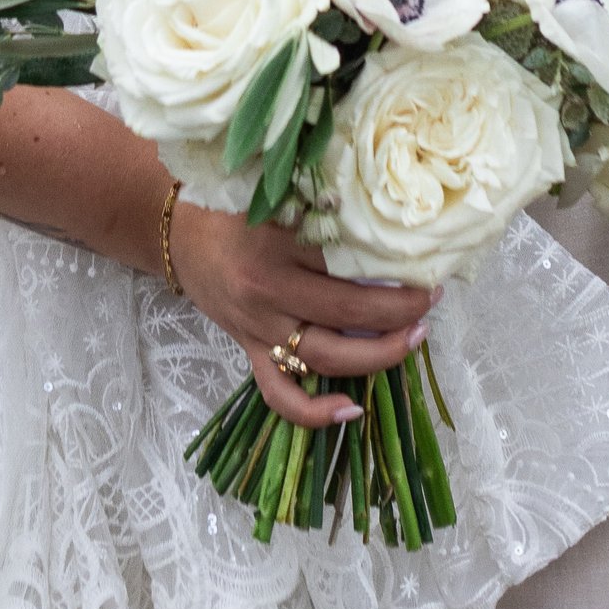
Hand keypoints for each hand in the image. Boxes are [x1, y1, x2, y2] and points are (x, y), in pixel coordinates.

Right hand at [165, 203, 434, 432]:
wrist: (179, 237)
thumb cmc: (234, 211)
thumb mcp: (276, 196)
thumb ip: (322, 208)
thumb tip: (386, 223)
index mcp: (277, 244)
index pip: (347, 259)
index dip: (393, 262)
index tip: (427, 260)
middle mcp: (269, 291)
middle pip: (346, 311)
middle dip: (399, 311)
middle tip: (430, 300)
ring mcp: (259, 328)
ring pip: (327, 356)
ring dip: (379, 355)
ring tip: (414, 339)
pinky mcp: (250, 353)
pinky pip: (280, 395)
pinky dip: (314, 413)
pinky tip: (352, 410)